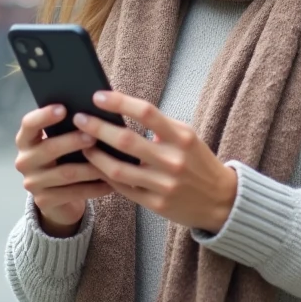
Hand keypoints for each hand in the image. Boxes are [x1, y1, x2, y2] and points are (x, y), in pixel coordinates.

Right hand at [14, 105, 113, 237]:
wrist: (57, 198)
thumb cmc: (63, 159)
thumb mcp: (61, 142)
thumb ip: (69, 128)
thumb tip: (94, 111)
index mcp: (26, 140)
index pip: (29, 124)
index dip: (44, 116)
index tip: (64, 108)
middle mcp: (24, 161)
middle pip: (48, 149)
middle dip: (73, 141)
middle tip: (94, 136)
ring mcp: (32, 183)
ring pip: (65, 173)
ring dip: (90, 166)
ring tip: (110, 161)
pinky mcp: (44, 201)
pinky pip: (74, 193)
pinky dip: (94, 187)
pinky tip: (111, 183)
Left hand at [74, 91, 237, 233]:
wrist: (221, 201)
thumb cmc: (199, 162)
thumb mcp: (187, 137)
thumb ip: (160, 126)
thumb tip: (122, 111)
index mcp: (182, 137)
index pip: (146, 112)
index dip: (119, 102)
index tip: (97, 97)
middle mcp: (173, 160)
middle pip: (126, 140)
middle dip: (97, 128)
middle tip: (79, 119)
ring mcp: (164, 185)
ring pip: (118, 169)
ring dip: (95, 155)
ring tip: (83, 144)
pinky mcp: (156, 204)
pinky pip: (123, 189)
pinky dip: (106, 177)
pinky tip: (96, 167)